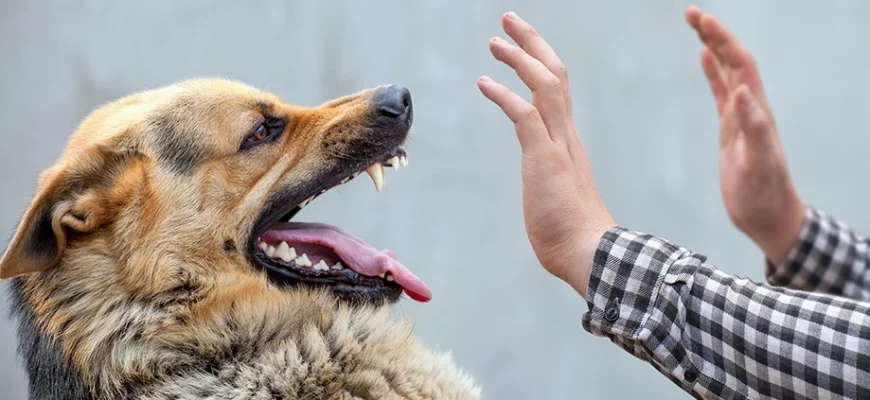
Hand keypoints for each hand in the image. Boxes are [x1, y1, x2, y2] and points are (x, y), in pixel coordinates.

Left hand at [477, 12, 614, 296]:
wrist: (590, 253)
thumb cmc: (573, 233)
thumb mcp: (557, 196)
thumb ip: (550, 181)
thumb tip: (545, 188)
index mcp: (568, 141)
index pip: (558, 89)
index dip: (540, 62)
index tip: (522, 45)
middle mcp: (566, 135)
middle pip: (555, 74)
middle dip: (532, 43)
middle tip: (509, 21)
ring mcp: (558, 145)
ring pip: (545, 85)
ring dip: (520, 58)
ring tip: (495, 41)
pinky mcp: (544, 158)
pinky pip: (524, 115)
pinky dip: (504, 94)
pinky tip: (484, 82)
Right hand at [686, 6, 804, 264]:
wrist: (768, 216)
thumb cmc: (764, 195)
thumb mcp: (758, 163)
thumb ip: (753, 127)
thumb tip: (741, 90)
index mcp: (756, 111)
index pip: (739, 64)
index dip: (721, 39)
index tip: (700, 20)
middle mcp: (750, 108)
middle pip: (733, 59)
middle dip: (714, 33)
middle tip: (690, 12)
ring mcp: (740, 117)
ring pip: (727, 71)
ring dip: (713, 46)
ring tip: (696, 25)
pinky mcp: (731, 129)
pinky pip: (720, 92)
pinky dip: (712, 72)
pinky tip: (703, 59)